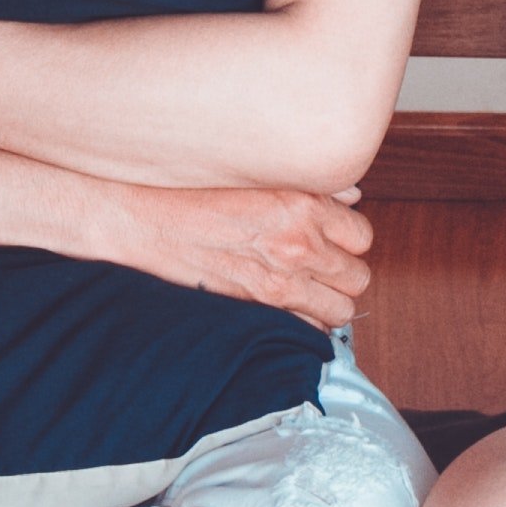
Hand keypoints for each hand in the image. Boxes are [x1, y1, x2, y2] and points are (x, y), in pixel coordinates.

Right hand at [129, 183, 373, 328]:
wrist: (142, 221)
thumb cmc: (192, 192)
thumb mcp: (257, 175)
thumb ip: (311, 186)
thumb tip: (350, 196)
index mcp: (301, 204)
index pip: (362, 235)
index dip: (348, 239)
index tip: (332, 240)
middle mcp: (298, 245)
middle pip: (358, 277)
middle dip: (342, 274)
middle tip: (320, 267)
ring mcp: (279, 282)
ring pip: (341, 310)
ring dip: (328, 302)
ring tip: (306, 290)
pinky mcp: (258, 310)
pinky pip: (308, 331)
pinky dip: (304, 323)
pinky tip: (286, 307)